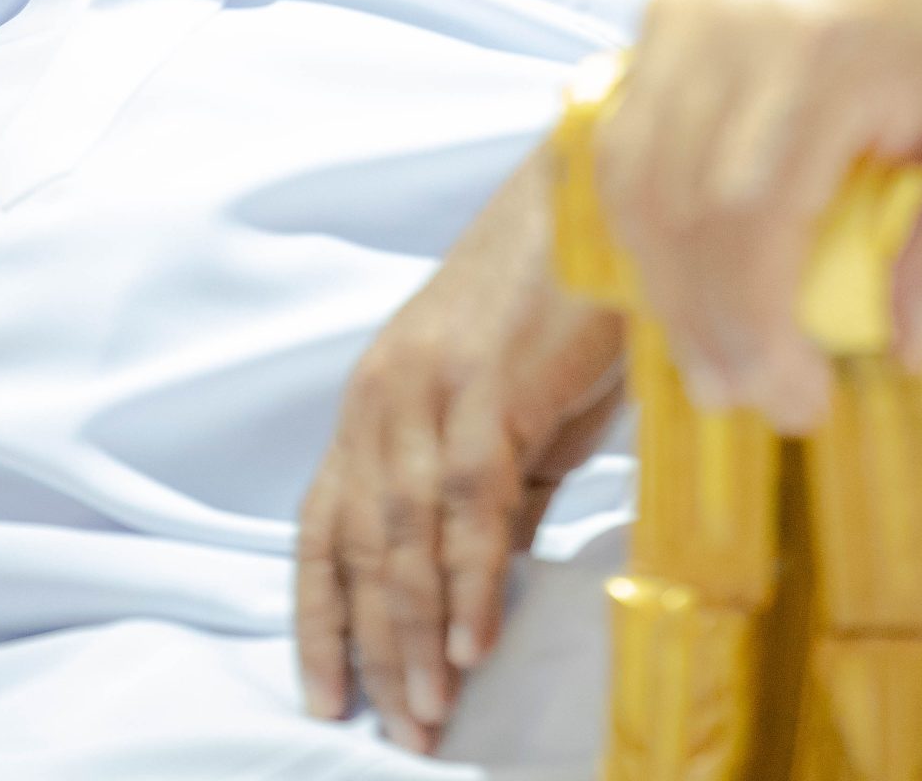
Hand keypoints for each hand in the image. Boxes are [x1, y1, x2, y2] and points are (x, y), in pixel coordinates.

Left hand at [296, 145, 625, 746]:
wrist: (601, 193)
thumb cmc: (568, 296)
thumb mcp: (521, 406)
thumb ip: (498, 487)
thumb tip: (488, 577)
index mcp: (381, 397)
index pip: (325, 524)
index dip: (320, 615)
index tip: (325, 697)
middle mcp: (384, 393)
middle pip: (359, 545)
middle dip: (372, 650)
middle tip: (400, 733)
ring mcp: (429, 386)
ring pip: (402, 535)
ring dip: (414, 634)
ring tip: (431, 714)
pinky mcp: (486, 383)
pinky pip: (467, 502)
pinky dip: (467, 579)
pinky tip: (473, 643)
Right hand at [597, 0, 921, 431]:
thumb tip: (905, 349)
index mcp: (830, 50)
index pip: (751, 213)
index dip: (755, 324)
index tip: (797, 397)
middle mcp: (739, 23)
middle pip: (680, 204)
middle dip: (704, 323)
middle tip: (747, 397)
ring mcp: (692, 9)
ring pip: (634, 173)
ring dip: (662, 281)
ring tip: (713, 355)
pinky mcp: (671, 8)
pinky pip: (627, 133)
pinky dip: (643, 218)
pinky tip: (684, 275)